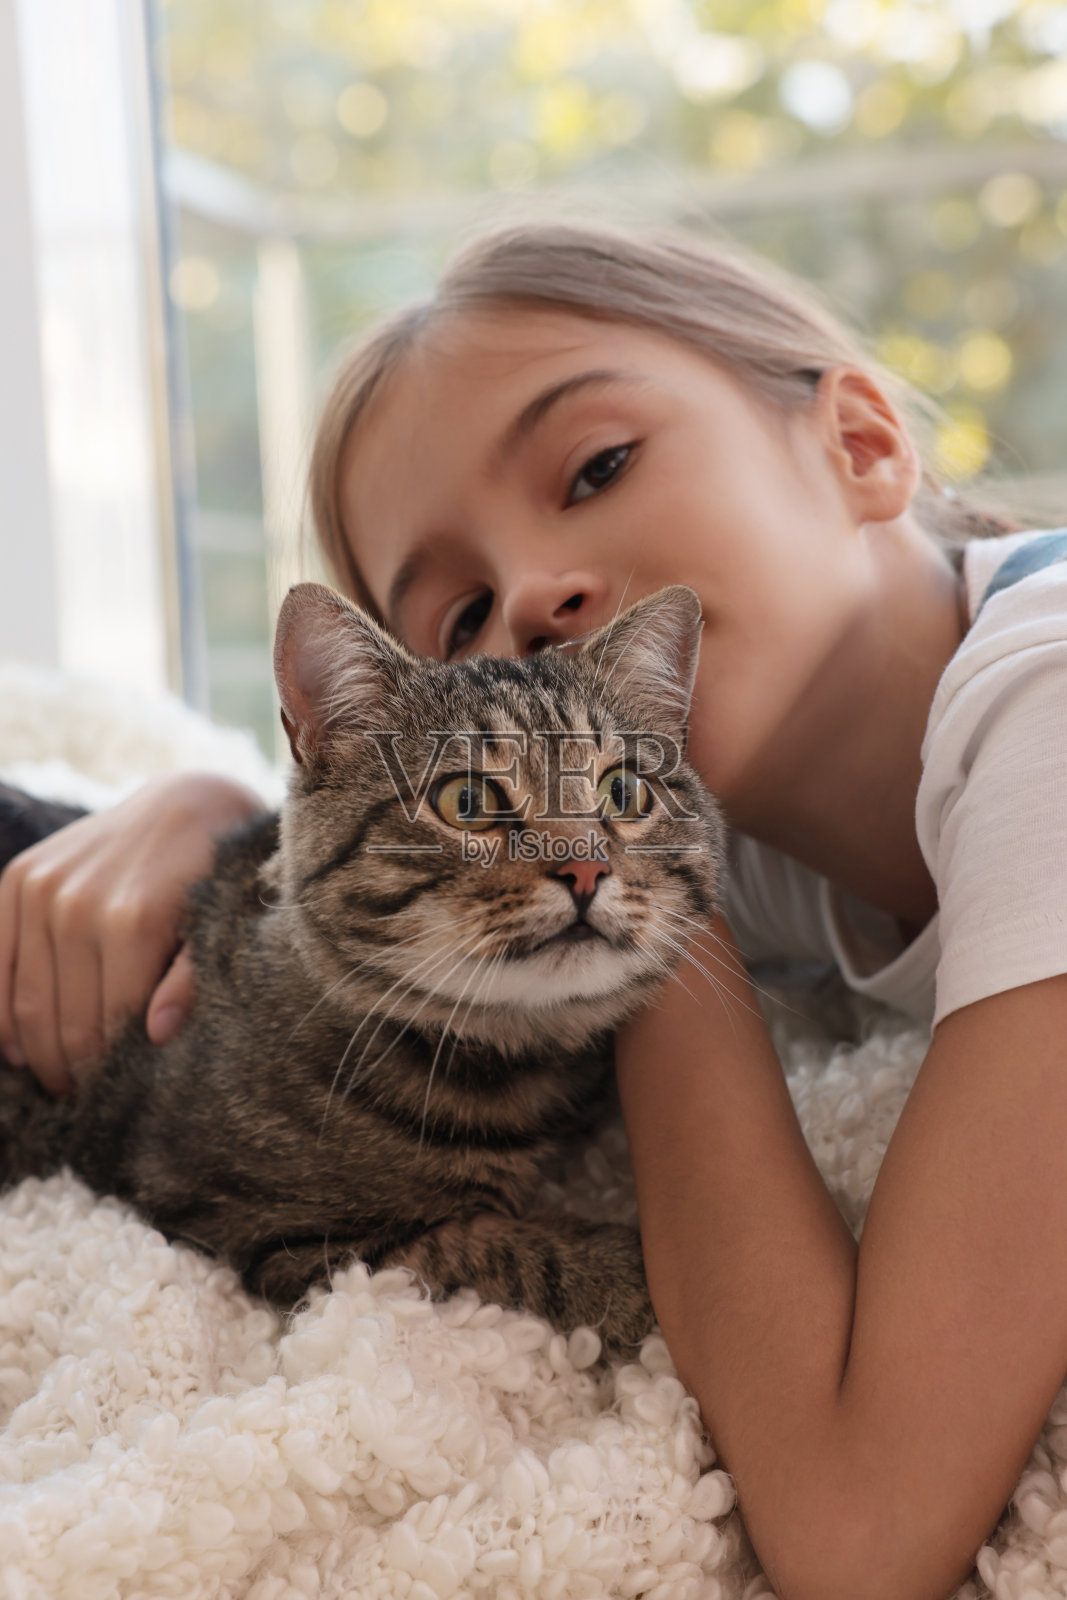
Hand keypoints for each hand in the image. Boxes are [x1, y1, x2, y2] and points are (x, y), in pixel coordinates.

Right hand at [0, 772, 266, 1093]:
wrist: (188, 801)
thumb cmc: (214, 875)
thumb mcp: (219, 927)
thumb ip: (192, 982)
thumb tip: (158, 1036)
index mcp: (132, 920)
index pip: (106, 1026)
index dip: (107, 1072)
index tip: (112, 1100)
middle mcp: (77, 902)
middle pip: (61, 1021)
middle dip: (71, 1070)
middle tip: (84, 1099)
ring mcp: (41, 888)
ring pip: (25, 1001)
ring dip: (37, 1051)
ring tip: (57, 1078)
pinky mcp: (19, 878)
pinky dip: (2, 1013)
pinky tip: (18, 1046)